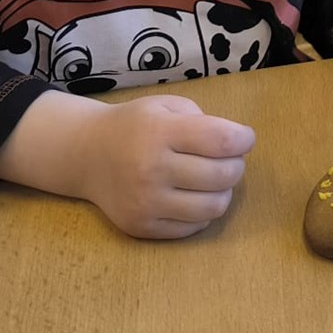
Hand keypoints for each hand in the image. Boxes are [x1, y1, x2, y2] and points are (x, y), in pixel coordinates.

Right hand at [68, 93, 254, 238]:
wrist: (87, 155)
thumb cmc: (136, 126)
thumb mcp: (166, 106)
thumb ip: (203, 120)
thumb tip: (236, 145)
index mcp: (159, 132)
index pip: (221, 140)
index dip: (244, 139)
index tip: (245, 138)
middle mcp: (151, 169)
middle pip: (222, 175)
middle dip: (237, 165)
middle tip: (229, 159)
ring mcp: (145, 202)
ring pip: (213, 207)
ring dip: (224, 191)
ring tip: (213, 180)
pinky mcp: (142, 227)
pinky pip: (193, 227)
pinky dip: (203, 212)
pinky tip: (193, 196)